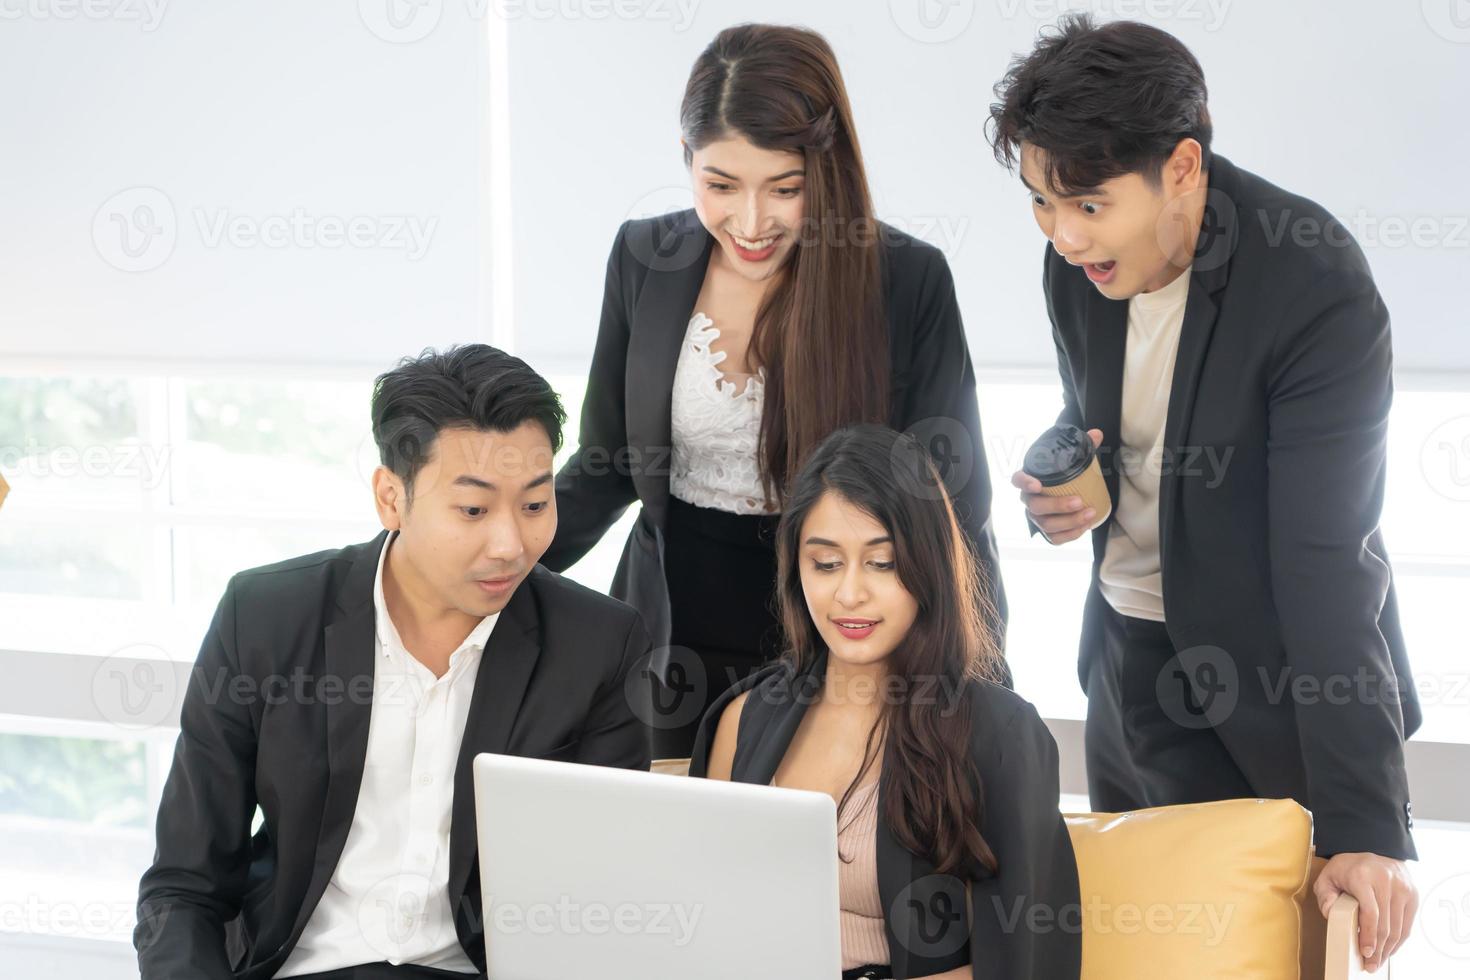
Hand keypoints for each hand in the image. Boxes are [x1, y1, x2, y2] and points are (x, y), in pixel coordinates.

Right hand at [1012, 428, 1103, 544]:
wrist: (1070, 496)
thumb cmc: (1066, 477)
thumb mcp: (1074, 461)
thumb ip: (1083, 447)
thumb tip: (1096, 434)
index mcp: (1030, 481)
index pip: (1017, 480)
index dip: (1024, 482)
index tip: (1037, 484)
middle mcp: (1029, 501)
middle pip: (1035, 506)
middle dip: (1057, 505)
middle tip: (1078, 500)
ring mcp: (1037, 519)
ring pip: (1047, 525)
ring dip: (1069, 521)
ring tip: (1090, 513)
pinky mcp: (1048, 533)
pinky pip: (1055, 539)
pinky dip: (1071, 534)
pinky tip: (1086, 526)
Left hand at [1314, 851, 1417, 972]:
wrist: (1374, 847)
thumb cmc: (1348, 867)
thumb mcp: (1328, 876)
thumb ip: (1325, 895)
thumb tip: (1332, 915)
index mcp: (1364, 876)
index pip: (1370, 912)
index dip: (1369, 935)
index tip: (1365, 951)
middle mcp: (1387, 881)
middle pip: (1385, 924)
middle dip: (1378, 949)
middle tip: (1370, 964)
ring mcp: (1403, 888)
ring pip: (1398, 927)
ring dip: (1389, 949)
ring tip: (1379, 961)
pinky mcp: (1413, 895)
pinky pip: (1407, 924)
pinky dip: (1399, 940)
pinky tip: (1390, 949)